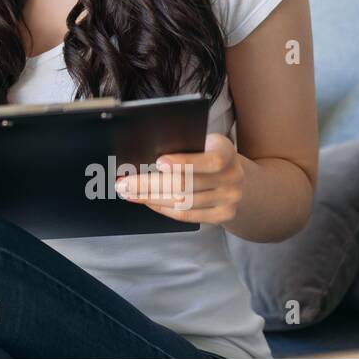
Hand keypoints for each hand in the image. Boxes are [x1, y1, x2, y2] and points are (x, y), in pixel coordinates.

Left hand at [114, 132, 244, 225]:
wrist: (233, 176)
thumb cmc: (206, 154)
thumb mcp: (201, 143)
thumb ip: (182, 146)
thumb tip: (144, 154)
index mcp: (226, 152)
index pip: (209, 160)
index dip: (184, 162)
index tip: (158, 162)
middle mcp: (232, 177)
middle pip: (186, 184)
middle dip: (149, 184)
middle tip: (124, 183)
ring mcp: (229, 199)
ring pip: (182, 202)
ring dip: (150, 198)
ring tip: (128, 193)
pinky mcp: (223, 215)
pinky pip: (187, 215)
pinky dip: (163, 208)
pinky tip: (147, 201)